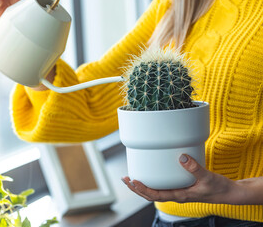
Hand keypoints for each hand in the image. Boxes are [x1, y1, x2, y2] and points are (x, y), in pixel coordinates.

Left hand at [121, 154, 241, 203]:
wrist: (228, 193)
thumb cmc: (218, 188)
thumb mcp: (207, 177)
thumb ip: (195, 168)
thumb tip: (181, 157)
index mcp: (180, 196)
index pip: (156, 196)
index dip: (143, 189)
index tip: (133, 181)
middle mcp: (176, 195)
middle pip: (150, 195)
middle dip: (136, 188)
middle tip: (125, 179)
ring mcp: (177, 191)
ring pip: (154, 191)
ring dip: (142, 186)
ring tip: (131, 178)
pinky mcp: (180, 186)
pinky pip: (162, 186)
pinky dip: (152, 181)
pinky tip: (149, 175)